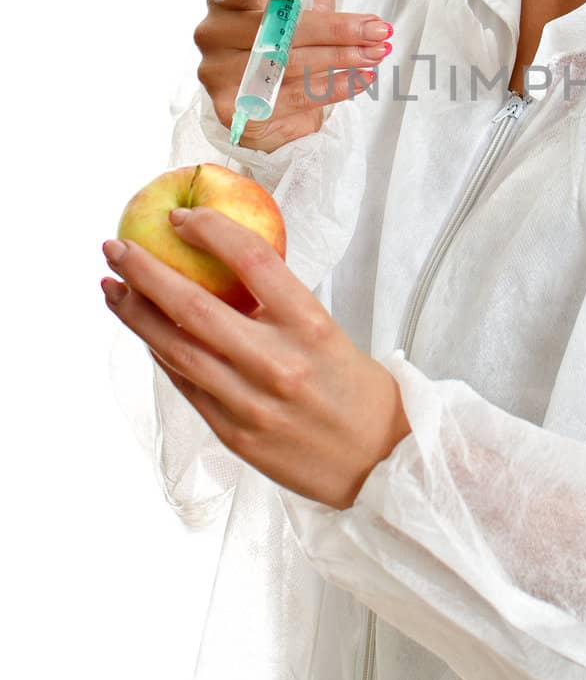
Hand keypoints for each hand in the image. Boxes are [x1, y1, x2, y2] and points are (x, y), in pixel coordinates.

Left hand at [101, 206, 410, 508]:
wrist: (380, 461)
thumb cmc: (355, 389)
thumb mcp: (328, 332)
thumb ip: (279, 304)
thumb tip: (223, 262)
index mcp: (311, 326)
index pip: (253, 260)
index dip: (211, 230)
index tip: (181, 218)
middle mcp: (278, 362)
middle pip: (194, 306)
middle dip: (146, 271)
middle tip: (116, 247)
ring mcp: (250, 402)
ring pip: (175, 349)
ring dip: (135, 314)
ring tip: (112, 287)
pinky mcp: (233, 434)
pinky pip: (185, 384)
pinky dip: (160, 352)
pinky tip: (143, 331)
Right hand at [193, 0, 394, 151]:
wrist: (271, 99)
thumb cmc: (286, 34)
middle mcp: (212, 31)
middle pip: (273, 28)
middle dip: (334, 28)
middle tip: (378, 29)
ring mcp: (217, 72)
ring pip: (287, 64)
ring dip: (341, 59)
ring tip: (376, 54)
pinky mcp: (233, 109)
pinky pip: (291, 97)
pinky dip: (332, 88)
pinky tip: (360, 79)